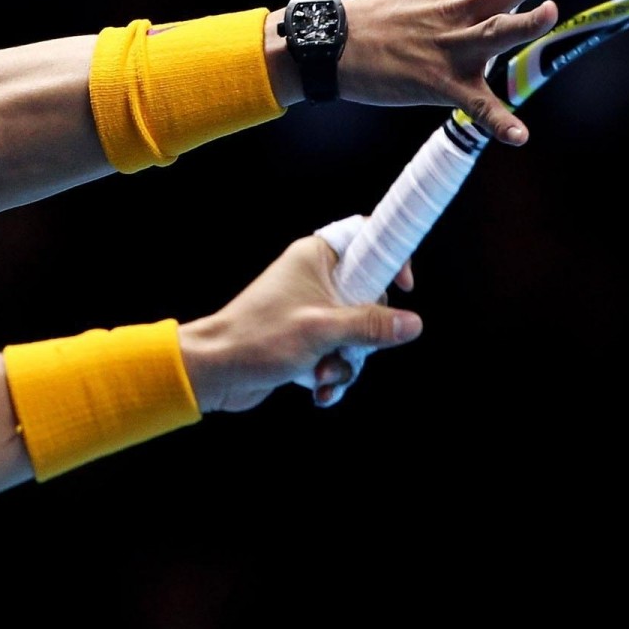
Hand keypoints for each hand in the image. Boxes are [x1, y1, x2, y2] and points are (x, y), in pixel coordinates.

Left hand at [178, 234, 421, 413]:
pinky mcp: (306, 340)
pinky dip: (332, 375)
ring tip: (321, 375)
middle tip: (348, 346)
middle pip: (370, 297)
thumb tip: (413, 324)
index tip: (404, 285)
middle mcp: (315, 279)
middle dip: (365, 335)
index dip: (391, 254)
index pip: (366, 236)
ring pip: (356, 333)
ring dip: (345, 362)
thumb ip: (370, 325)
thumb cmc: (258, 338)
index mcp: (316, 257)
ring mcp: (311, 311)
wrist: (216, 371)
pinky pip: (338, 355)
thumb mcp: (322, 329)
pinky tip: (319, 392)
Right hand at [338, 0, 577, 144]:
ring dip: (523, 25)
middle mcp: (459, 12)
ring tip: (549, 14)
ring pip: (494, 34)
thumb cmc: (379, 24)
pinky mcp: (439, 84)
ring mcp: (450, 48)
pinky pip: (475, 105)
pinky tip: (519, 134)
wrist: (332, 48)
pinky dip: (498, 122)